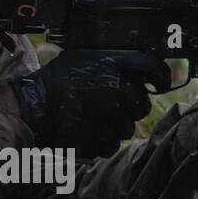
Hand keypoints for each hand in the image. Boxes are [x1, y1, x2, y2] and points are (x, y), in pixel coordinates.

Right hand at [16, 49, 170, 158]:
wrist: (35, 108)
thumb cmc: (55, 80)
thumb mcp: (83, 55)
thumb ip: (112, 59)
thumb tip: (134, 63)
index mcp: (117, 68)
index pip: (155, 68)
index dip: (161, 76)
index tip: (160, 82)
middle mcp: (122, 92)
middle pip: (142, 103)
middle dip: (130, 103)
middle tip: (108, 101)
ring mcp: (115, 119)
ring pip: (128, 125)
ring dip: (115, 123)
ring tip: (92, 116)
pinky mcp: (105, 141)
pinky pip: (113, 142)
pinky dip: (102, 138)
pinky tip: (86, 129)